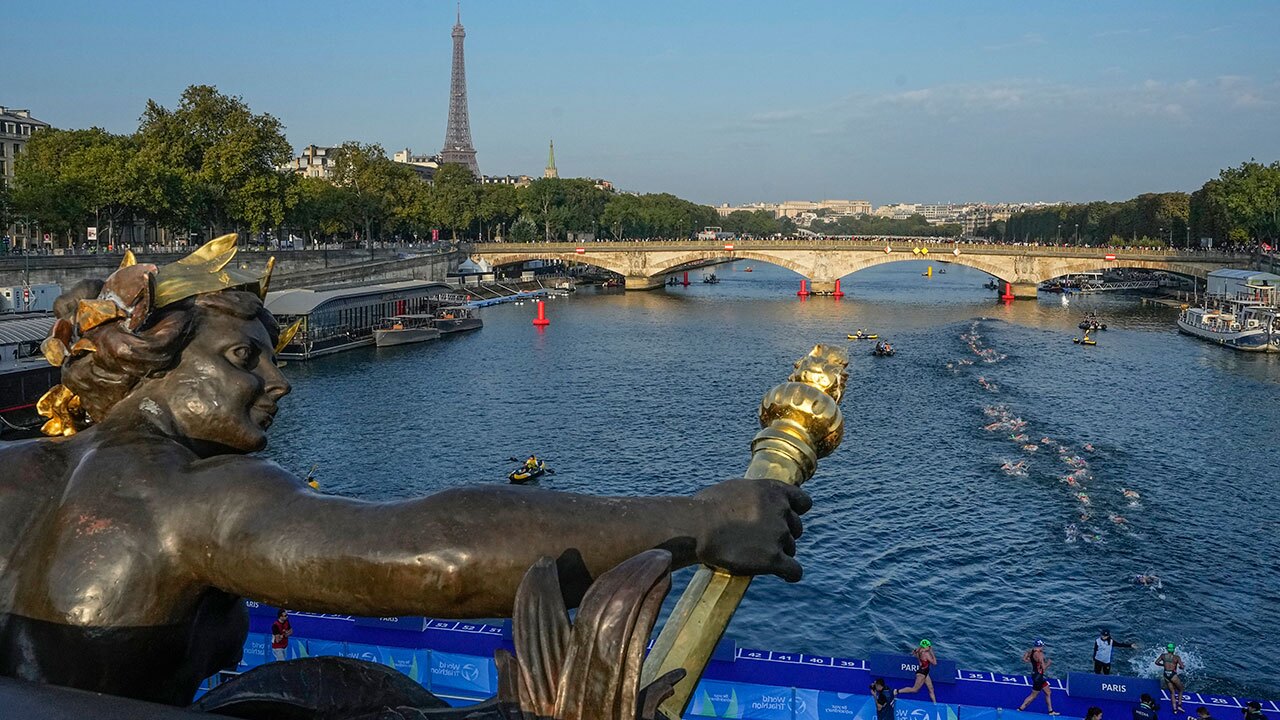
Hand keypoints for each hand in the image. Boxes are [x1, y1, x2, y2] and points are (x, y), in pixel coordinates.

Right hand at [692, 477, 811, 581]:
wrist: (696, 527)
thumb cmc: (705, 508)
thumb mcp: (734, 490)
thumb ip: (753, 496)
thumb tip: (754, 502)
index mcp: (772, 491)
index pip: (803, 502)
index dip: (795, 512)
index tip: (786, 520)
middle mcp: (780, 510)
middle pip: (796, 528)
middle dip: (783, 535)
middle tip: (763, 542)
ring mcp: (779, 535)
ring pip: (792, 548)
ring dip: (780, 553)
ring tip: (758, 557)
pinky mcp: (773, 559)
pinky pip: (794, 570)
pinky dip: (790, 574)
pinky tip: (784, 575)